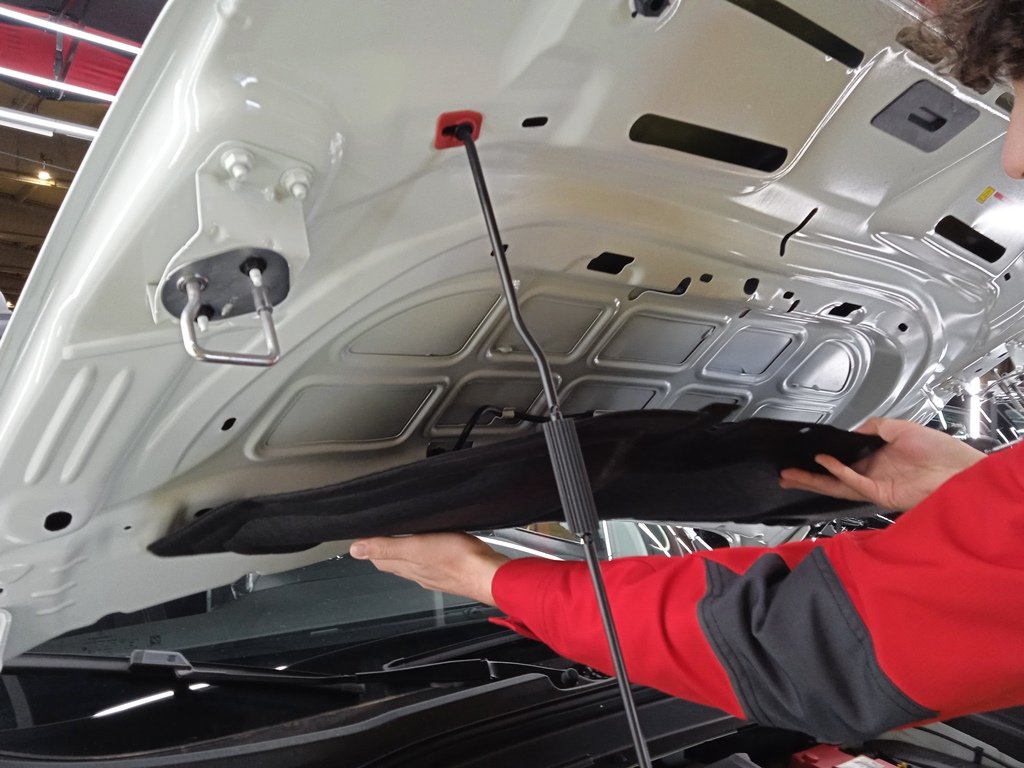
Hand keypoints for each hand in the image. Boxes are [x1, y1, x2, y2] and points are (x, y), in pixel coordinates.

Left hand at [349, 532, 509, 605]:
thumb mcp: (416, 546)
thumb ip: (386, 547)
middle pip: (395, 563)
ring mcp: (434, 574)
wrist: (488, 575)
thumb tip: (356, 549)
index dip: (371, 547)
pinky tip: (434, 548)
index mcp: (406, 566)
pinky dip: (427, 556)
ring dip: (406, 553)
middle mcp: (418, 573)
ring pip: (414, 564)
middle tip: (382, 535)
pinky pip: (432, 564)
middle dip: (386, 550)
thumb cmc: (456, 559)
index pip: (379, 559)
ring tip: (403, 539)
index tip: (366, 536)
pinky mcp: (451, 572)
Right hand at [778, 417, 985, 510]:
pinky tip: (824, 462)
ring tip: (791, 475)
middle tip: (784, 474)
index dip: (820, 461)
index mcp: (877, 461)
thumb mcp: (901, 428)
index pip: (841, 463)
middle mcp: (873, 475)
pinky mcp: (883, 493)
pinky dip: (838, 472)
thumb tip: (853, 429)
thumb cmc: (941, 451)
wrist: (961, 469)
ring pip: (837, 485)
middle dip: (807, 477)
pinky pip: (854, 482)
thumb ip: (874, 427)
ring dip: (814, 479)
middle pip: (832, 479)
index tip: (802, 454)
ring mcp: (877, 486)